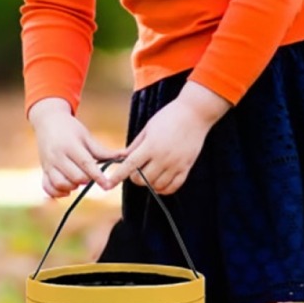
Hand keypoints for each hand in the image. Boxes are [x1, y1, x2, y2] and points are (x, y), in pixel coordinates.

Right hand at [29, 100, 124, 198]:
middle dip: (86, 180)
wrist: (48, 121)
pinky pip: (47, 187)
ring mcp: (48, 164)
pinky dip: (57, 193)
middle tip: (90, 174)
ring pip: (60, 184)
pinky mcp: (43, 170)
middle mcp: (57, 156)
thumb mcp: (86, 136)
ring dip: (72, 187)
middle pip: (75, 177)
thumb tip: (124, 156)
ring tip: (78, 180)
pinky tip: (67, 190)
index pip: (86, 164)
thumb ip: (103, 151)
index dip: (97, 176)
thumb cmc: (70, 128)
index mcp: (70, 146)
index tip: (107, 185)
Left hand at [103, 82, 230, 195]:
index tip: (109, 184)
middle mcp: (163, 158)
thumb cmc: (169, 117)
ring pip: (157, 186)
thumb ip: (136, 145)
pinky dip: (164, 189)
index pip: (130, 165)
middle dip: (135, 177)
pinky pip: (173, 187)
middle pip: (142, 179)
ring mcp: (176, 164)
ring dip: (149, 183)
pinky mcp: (186, 167)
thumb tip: (123, 159)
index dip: (118, 176)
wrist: (195, 113)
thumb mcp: (148, 128)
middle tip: (136, 170)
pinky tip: (160, 183)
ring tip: (149, 174)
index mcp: (151, 146)